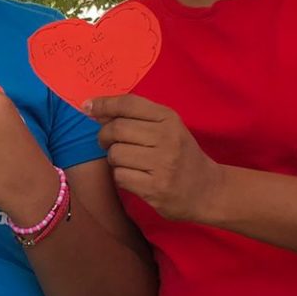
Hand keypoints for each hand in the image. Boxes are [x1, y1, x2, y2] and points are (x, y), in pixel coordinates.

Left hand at [84, 94, 225, 221]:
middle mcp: (167, 138)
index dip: (104, 104)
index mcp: (169, 119)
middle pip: (117, 129)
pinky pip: (120, 176)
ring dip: (114, 159)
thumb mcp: (168, 129)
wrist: (208, 191)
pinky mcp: (155, 188)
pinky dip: (121, 176)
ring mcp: (162, 164)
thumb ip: (136, 117)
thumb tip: (95, 109)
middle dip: (104, 136)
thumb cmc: (181, 156)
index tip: (87, 106)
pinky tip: (135, 177)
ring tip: (128, 162)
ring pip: (115, 154)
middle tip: (107, 142)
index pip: (129, 104)